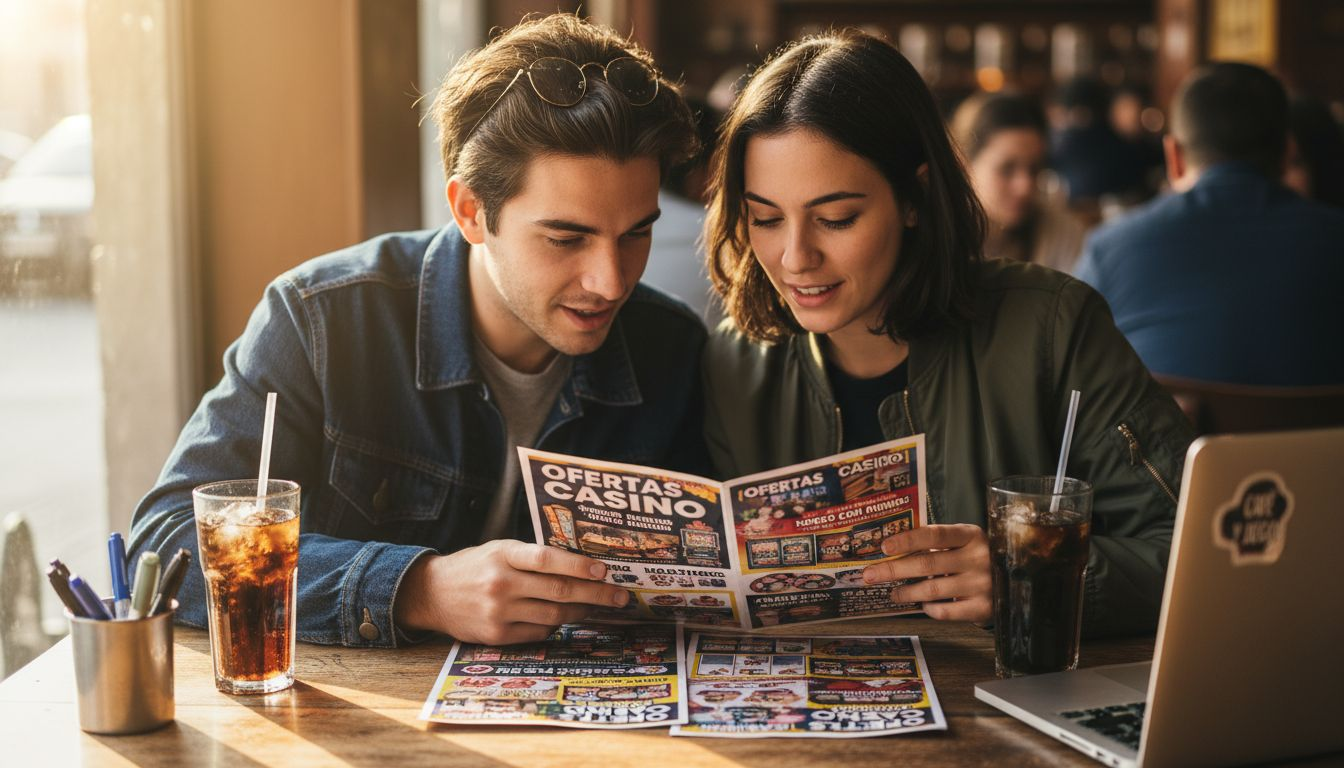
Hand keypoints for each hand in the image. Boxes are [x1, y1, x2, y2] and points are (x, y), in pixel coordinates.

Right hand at [394, 539, 629, 644]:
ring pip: (553, 615)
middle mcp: (501, 583)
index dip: (578, 565)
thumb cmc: (474, 567)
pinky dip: (555, 626)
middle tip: (619, 595)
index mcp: (503, 555)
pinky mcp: (496, 635)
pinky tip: (565, 619)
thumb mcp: (498, 549)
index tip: (604, 569)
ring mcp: (498, 612)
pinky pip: (538, 633)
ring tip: (597, 606)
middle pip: (558, 590)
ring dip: (581, 612)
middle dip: (595, 593)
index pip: (546, 559)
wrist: (432, 594)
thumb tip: (580, 565)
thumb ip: (532, 556)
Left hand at [861, 524, 991, 622]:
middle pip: (927, 564)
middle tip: (870, 575)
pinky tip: (923, 604)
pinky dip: (929, 608)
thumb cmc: (974, 558)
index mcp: (971, 535)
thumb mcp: (963, 543)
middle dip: (894, 569)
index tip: (885, 546)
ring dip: (906, 592)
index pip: (935, 535)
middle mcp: (979, 558)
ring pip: (932, 589)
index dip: (908, 540)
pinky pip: (945, 611)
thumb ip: (935, 543)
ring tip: (893, 593)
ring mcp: (982, 584)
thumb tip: (892, 550)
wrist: (1014, 582)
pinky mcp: (983, 608)